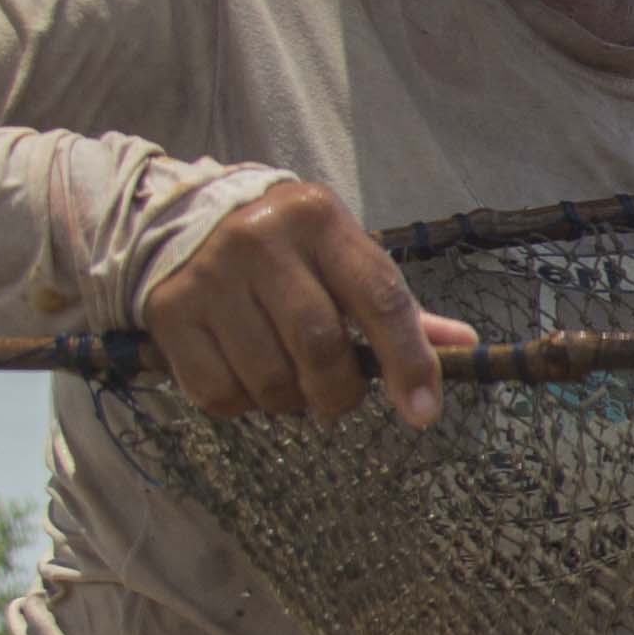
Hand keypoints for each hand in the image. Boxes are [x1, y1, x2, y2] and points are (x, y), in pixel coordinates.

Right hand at [141, 179, 473, 423]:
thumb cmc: (287, 250)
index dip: (409, 362)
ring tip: (292, 384)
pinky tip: (248, 379)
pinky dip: (245, 406)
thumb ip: (396, 306)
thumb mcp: (342, 257)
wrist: (183, 222)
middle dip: (341, 394)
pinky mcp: (169, 313)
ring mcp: (209, 277)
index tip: (423, 414)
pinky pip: (220, 394)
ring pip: (270, 380)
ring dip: (292, 402)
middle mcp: (260, 241)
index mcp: (319, 221)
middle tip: (340, 400)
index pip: (380, 298)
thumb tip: (464, 345)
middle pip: (320, 347)